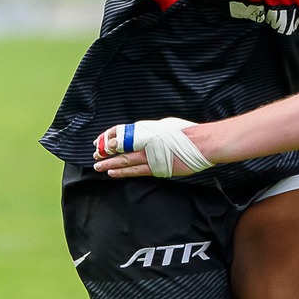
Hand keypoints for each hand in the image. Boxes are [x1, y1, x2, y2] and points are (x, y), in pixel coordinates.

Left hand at [93, 118, 210, 177]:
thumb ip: (151, 131)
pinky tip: (113, 173)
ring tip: (98, 166)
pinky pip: (136, 170)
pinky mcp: (157, 167)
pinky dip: (123, 172)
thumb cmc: (187, 133)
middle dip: (106, 152)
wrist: (202, 144)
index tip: (100, 141)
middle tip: (95, 156)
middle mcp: (146, 141)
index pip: (122, 132)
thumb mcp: (165, 125)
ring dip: (110, 163)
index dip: (109, 137)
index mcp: (147, 129)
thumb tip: (143, 134)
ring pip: (125, 160)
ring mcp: (150, 155)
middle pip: (120, 147)